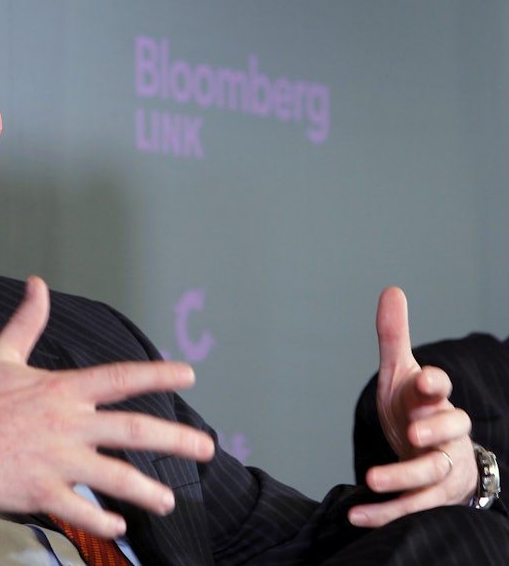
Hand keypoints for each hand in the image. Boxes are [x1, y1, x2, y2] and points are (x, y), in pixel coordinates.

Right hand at [0, 276, 214, 537]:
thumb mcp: (2, 355)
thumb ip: (28, 322)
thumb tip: (38, 285)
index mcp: (61, 390)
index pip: (119, 377)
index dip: (157, 374)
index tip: (188, 374)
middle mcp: (65, 423)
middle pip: (132, 429)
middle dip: (176, 438)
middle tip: (206, 448)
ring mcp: (54, 460)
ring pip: (114, 476)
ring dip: (146, 489)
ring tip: (167, 500)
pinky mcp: (38, 492)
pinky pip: (79, 511)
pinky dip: (102, 521)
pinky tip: (118, 526)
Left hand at [348, 286, 475, 526]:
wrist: (436, 455)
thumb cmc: (415, 408)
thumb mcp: (402, 374)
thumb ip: (394, 337)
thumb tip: (392, 289)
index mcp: (434, 400)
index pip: (441, 389)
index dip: (435, 385)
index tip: (424, 382)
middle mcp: (444, 433)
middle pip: (449, 430)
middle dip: (434, 430)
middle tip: (412, 431)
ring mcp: (440, 466)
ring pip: (430, 472)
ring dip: (402, 477)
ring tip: (371, 478)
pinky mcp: (429, 496)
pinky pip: (410, 507)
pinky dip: (384, 513)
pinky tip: (355, 517)